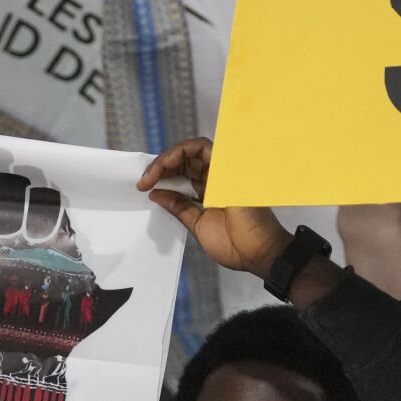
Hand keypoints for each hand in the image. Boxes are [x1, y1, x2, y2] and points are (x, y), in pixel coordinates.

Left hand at [139, 138, 289, 275]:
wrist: (256, 253)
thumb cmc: (235, 244)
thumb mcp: (197, 224)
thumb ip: (178, 207)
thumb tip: (156, 194)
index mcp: (211, 191)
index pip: (184, 174)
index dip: (163, 176)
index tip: (144, 187)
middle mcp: (217, 178)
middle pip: (185, 159)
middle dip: (160, 166)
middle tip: (144, 180)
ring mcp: (223, 171)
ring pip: (191, 149)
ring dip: (167, 158)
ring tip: (151, 174)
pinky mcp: (227, 166)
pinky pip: (201, 148)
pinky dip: (179, 152)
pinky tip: (164, 166)